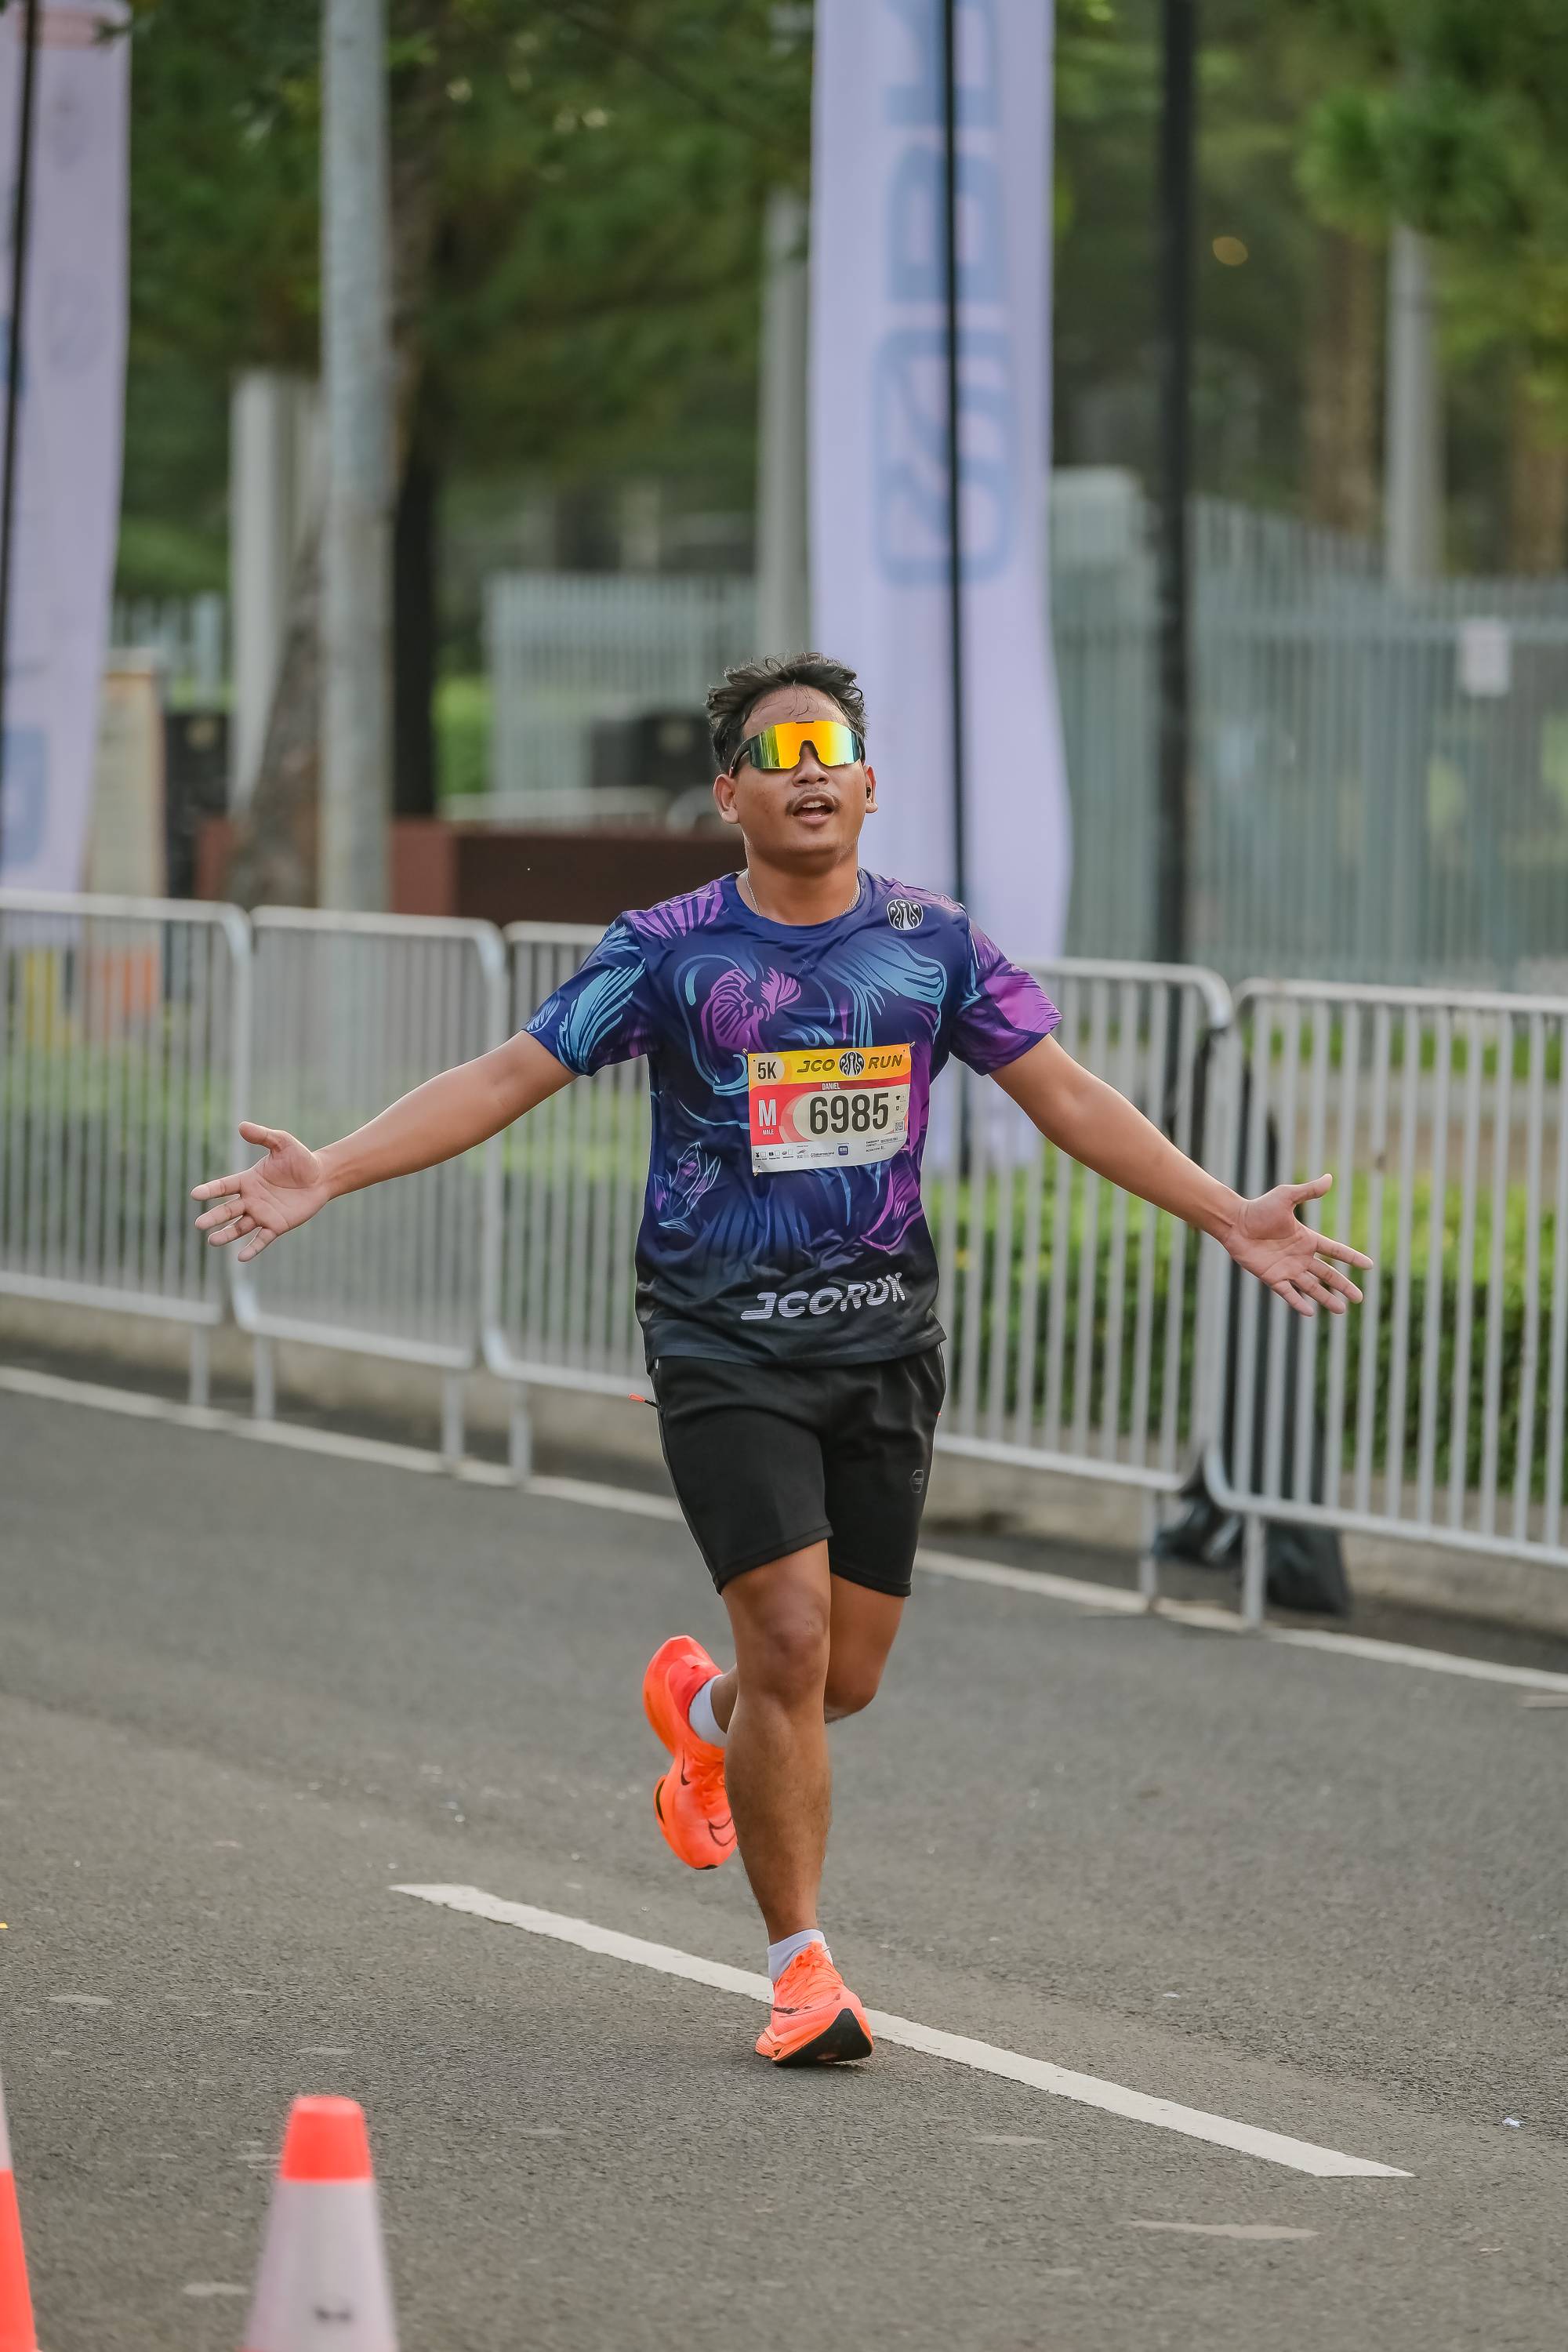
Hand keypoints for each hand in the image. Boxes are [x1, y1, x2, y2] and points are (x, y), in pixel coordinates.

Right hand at [190, 1123, 333, 1262]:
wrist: (321, 1177)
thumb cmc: (301, 1159)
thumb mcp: (282, 1143)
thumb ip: (263, 1136)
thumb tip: (241, 1126)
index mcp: (248, 1180)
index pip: (224, 1186)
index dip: (210, 1190)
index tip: (195, 1194)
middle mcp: (251, 1199)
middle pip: (227, 1210)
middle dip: (214, 1217)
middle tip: (199, 1224)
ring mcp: (262, 1214)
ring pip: (240, 1227)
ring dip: (226, 1235)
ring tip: (212, 1241)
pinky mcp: (276, 1226)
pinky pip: (261, 1239)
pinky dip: (252, 1249)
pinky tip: (241, 1257)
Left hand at [1221, 1173, 1371, 1318]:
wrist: (1234, 1222)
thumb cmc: (1259, 1208)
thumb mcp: (1286, 1197)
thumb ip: (1308, 1191)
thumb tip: (1330, 1178)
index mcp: (1307, 1239)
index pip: (1335, 1250)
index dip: (1351, 1258)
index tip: (1369, 1265)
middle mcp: (1300, 1256)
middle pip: (1328, 1274)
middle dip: (1344, 1286)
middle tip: (1359, 1299)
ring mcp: (1287, 1268)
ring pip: (1311, 1287)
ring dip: (1326, 1299)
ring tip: (1341, 1311)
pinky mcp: (1272, 1277)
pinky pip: (1288, 1293)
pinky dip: (1298, 1302)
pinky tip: (1310, 1313)